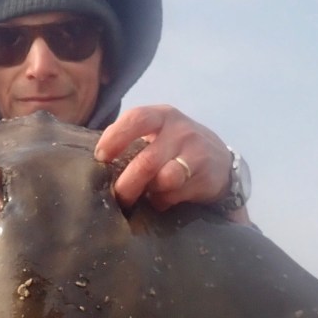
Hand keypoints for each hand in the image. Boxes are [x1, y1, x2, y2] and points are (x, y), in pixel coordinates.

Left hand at [95, 105, 249, 221]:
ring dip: (148, 193)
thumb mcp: (158, 135)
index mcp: (162, 116)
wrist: (222, 163)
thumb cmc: (176, 149)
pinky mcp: (207, 176)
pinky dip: (164, 201)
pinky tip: (163, 201)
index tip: (100, 158)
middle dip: (127, 184)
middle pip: (146, 161)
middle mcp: (180, 130)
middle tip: (117, 198)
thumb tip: (95, 166)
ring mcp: (196, 153)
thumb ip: (132, 142)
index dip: (115, 137)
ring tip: (143, 198)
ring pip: (164, 180)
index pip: (136, 118)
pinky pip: (177, 194)